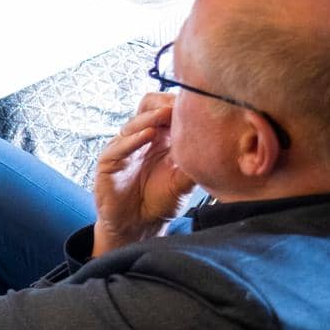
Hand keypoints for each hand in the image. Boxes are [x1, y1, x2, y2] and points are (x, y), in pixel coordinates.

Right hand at [92, 93, 195, 254]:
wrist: (138, 225)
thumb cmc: (160, 201)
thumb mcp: (184, 182)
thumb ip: (195, 164)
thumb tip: (221, 149)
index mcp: (161, 139)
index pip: (165, 110)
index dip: (177, 104)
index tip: (195, 104)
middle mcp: (141, 139)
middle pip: (146, 108)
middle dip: (162, 103)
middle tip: (180, 104)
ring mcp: (124, 149)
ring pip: (132, 124)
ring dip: (150, 117)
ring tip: (166, 113)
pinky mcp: (109, 162)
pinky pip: (118, 146)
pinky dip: (133, 139)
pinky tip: (148, 134)